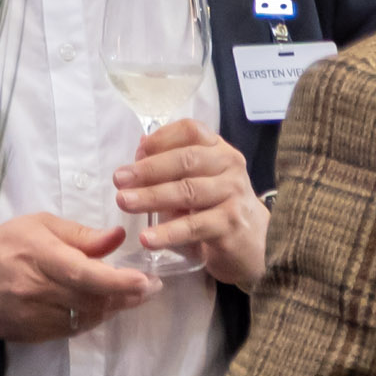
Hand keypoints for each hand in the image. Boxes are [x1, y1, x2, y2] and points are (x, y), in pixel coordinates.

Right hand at [0, 214, 156, 343]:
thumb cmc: (0, 245)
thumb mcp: (39, 225)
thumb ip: (79, 234)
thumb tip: (117, 237)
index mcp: (42, 257)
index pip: (87, 273)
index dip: (119, 280)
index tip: (145, 280)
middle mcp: (40, 290)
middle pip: (94, 299)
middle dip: (128, 295)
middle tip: (151, 287)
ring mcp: (36, 317)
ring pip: (87, 317)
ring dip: (113, 308)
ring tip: (132, 295)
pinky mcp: (33, 334)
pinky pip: (72, 329)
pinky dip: (91, 318)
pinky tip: (102, 307)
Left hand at [113, 117, 268, 287]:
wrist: (255, 244)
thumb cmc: (218, 207)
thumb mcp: (199, 181)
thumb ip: (173, 166)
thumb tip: (140, 148)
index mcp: (219, 149)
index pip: (191, 131)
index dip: (162, 138)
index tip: (137, 150)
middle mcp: (230, 166)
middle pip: (186, 160)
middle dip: (148, 169)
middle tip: (120, 179)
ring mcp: (233, 195)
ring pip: (187, 191)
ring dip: (151, 197)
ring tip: (124, 202)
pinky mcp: (231, 226)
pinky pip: (194, 227)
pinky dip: (168, 233)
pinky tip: (147, 238)